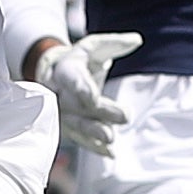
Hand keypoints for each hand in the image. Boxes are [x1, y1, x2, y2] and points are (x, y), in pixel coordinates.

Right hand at [32, 32, 141, 156]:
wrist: (55, 75)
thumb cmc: (81, 60)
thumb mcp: (95, 47)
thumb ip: (115, 43)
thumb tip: (137, 40)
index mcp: (66, 69)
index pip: (72, 79)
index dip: (81, 88)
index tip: (92, 98)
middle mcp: (59, 92)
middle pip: (76, 104)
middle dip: (99, 112)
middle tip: (125, 117)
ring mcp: (61, 112)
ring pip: (74, 124)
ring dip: (92, 133)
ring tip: (111, 138)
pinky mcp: (67, 127)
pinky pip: (79, 139)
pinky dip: (94, 147)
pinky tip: (110, 153)